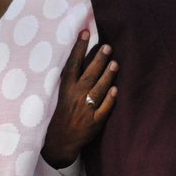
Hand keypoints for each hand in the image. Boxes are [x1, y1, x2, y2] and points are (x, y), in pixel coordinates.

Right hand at [41, 30, 117, 168]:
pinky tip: (116, 90)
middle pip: (89, 75)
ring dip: (107, 76)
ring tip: (115, 63)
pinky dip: (109, 99)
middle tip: (108, 46)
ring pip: (98, 90)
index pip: (73, 64)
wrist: (59, 142)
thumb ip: (71, 79)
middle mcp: (75, 97)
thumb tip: (81, 58)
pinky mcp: (94, 122)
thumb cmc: (60, 115)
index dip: (79, 48)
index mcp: (65, 89)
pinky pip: (104, 109)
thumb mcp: (61, 95)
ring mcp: (85, 110)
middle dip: (98, 60)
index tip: (85, 33)